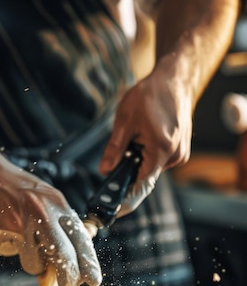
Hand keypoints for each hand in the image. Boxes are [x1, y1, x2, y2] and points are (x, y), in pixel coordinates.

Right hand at [0, 153, 101, 285]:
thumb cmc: (19, 189)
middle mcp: (41, 212)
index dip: (88, 262)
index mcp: (57, 204)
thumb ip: (61, 225)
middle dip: (68, 277)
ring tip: (24, 240)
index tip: (93, 279)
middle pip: (61, 256)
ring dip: (32, 261)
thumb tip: (76, 259)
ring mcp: (18, 224)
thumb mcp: (48, 199)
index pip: (80, 238)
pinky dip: (10, 248)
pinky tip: (5, 230)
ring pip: (34, 262)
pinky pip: (11, 254)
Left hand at [98, 62, 192, 214]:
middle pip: (145, 175)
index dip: (125, 195)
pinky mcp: (181, 151)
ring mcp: (180, 154)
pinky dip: (148, 154)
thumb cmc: (150, 95)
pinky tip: (147, 134)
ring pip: (151, 168)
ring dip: (139, 159)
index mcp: (161, 149)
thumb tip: (104, 171)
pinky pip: (159, 161)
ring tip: (138, 133)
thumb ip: (114, 149)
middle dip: (129, 168)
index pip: (141, 184)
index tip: (113, 206)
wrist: (174, 80)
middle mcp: (175, 156)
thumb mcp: (124, 122)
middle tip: (123, 146)